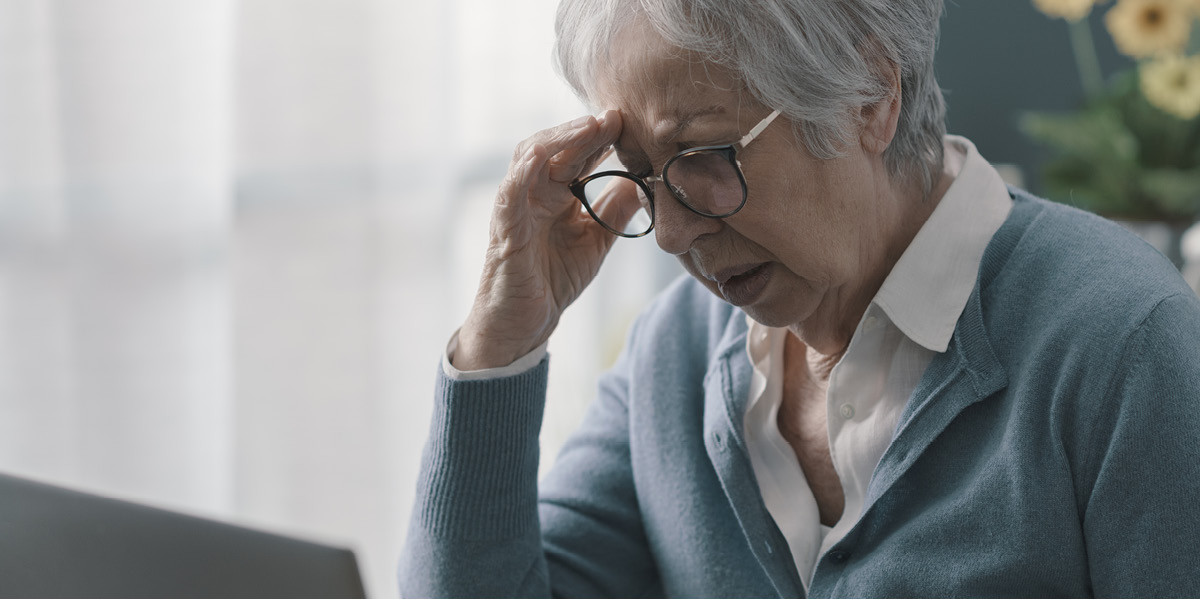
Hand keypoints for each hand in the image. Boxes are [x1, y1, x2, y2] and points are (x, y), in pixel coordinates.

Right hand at [454, 110, 636, 369]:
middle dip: (586, 130)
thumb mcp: (595, 242)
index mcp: (557, 194)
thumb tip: (645, 180)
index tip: (632, 122)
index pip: (579, 155)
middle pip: (558, 147)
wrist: (523, 326)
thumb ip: (614, 211)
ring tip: (590, 127)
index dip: (603, 137)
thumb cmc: (552, 281)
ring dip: (560, 139)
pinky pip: (509, 193)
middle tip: (616, 115)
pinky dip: (524, 171)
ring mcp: (517, 207)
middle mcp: (535, 192)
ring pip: (531, 157)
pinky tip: (543, 155)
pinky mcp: (504, 228)